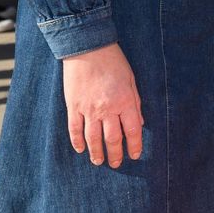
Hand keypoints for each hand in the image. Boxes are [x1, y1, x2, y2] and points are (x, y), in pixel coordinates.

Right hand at [62, 43, 143, 167]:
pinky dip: (77, 141)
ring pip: (93, 138)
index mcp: (125, 101)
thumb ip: (135, 102)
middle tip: (115, 163)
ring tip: (98, 161)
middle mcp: (107, 108)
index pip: (133, 130)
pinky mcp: (73, 106)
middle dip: (115, 154)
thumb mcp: (131, 80)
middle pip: (113, 139)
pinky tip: (80, 149)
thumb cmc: (113, 62)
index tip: (135, 155)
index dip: (135, 145)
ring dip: (96, 152)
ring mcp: (89, 109)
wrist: (88, 48)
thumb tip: (140, 123)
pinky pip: (75, 129)